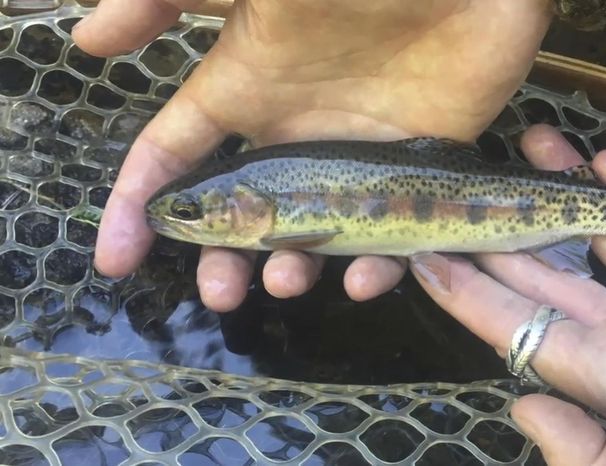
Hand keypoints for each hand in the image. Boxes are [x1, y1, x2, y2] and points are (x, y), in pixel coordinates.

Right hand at [73, 0, 552, 310]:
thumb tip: (87, 40)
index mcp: (249, 87)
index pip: (176, 155)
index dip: (139, 205)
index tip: (115, 259)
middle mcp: (296, 131)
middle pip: (244, 214)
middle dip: (222, 259)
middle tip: (221, 295)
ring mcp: (355, 155)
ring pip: (314, 235)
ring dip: (294, 270)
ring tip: (289, 284)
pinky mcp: (417, 169)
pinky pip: (393, 233)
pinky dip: (380, 263)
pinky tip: (365, 275)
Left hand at [411, 124, 605, 464]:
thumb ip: (603, 460)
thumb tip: (525, 411)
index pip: (517, 330)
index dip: (467, 294)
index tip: (422, 257)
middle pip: (548, 276)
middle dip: (501, 231)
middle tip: (458, 186)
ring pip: (605, 235)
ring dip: (565, 194)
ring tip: (527, 151)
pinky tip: (603, 159)